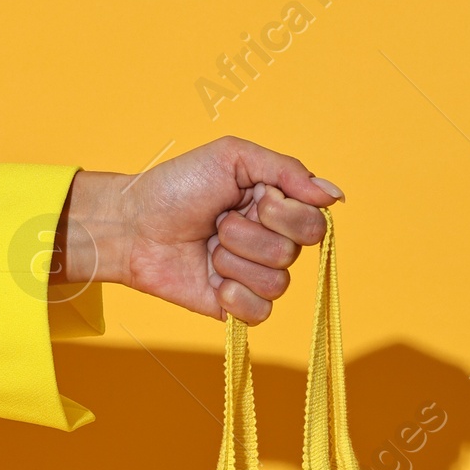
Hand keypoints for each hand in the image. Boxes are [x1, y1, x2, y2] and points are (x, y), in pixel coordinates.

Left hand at [62, 137, 343, 324]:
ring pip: (276, 282)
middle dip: (249, 234)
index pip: (314, 223)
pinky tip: (212, 280)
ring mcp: (256, 277)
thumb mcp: (233, 158)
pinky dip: (234, 295)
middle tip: (220, 222)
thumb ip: (288, 171)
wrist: (133, 226)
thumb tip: (336, 197)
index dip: (282, 213)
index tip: (251, 198)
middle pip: (293, 252)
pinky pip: (261, 312)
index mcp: (278, 208)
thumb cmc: (178, 186)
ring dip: (233, 261)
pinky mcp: (237, 307)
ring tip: (208, 247)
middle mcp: (273, 243)